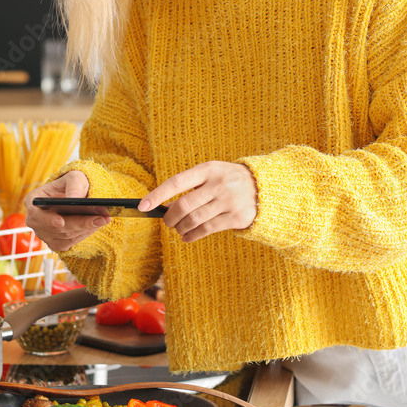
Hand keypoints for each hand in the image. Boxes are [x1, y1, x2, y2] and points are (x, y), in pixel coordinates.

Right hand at [23, 171, 109, 251]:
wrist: (77, 197)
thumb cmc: (72, 185)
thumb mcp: (74, 177)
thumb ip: (74, 184)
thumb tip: (74, 197)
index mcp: (33, 200)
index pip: (36, 213)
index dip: (47, 219)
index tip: (61, 222)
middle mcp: (35, 220)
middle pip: (56, 227)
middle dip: (80, 223)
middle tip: (100, 218)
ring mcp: (43, 233)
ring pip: (65, 236)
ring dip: (85, 228)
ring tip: (103, 219)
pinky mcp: (54, 243)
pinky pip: (69, 243)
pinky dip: (83, 234)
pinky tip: (95, 225)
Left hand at [137, 161, 257, 242]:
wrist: (263, 186)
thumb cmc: (228, 180)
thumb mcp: (212, 172)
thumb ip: (192, 185)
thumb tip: (163, 205)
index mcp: (208, 169)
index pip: (176, 182)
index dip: (157, 195)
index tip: (143, 206)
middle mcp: (218, 184)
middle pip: (183, 205)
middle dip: (170, 217)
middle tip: (167, 221)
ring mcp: (228, 201)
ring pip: (194, 220)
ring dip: (181, 228)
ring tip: (179, 229)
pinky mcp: (236, 217)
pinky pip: (207, 230)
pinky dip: (192, 235)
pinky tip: (187, 237)